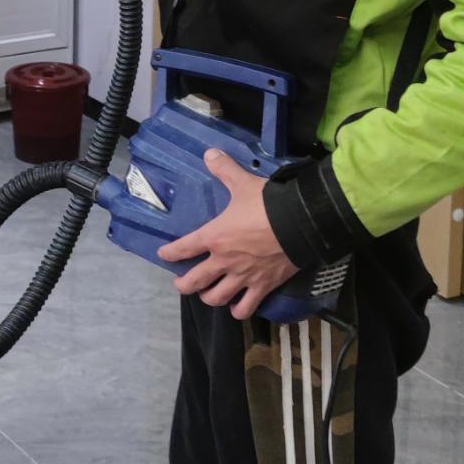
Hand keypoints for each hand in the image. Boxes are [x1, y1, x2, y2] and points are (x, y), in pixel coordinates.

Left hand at [158, 147, 301, 321]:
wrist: (300, 223)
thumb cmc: (267, 204)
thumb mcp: (243, 183)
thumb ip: (225, 169)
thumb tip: (210, 153)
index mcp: (214, 237)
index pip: (183, 248)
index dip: (170, 253)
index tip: (163, 255)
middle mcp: (224, 261)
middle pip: (194, 282)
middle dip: (184, 284)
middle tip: (181, 283)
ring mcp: (243, 277)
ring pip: (217, 298)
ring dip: (209, 298)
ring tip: (208, 295)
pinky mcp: (263, 286)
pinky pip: (247, 308)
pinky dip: (240, 310)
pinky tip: (238, 308)